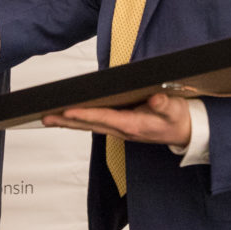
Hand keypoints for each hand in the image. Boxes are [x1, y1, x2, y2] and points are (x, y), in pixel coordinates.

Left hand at [41, 93, 191, 148]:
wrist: (185, 131)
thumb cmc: (178, 118)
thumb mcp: (175, 109)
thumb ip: (165, 104)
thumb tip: (157, 98)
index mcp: (133, 125)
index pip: (104, 118)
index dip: (85, 114)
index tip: (67, 111)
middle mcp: (123, 130)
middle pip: (89, 125)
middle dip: (67, 121)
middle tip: (45, 117)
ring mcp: (120, 129)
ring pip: (89, 126)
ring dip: (68, 123)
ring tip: (48, 118)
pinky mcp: (120, 126)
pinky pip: (95, 124)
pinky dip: (80, 121)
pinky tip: (68, 117)